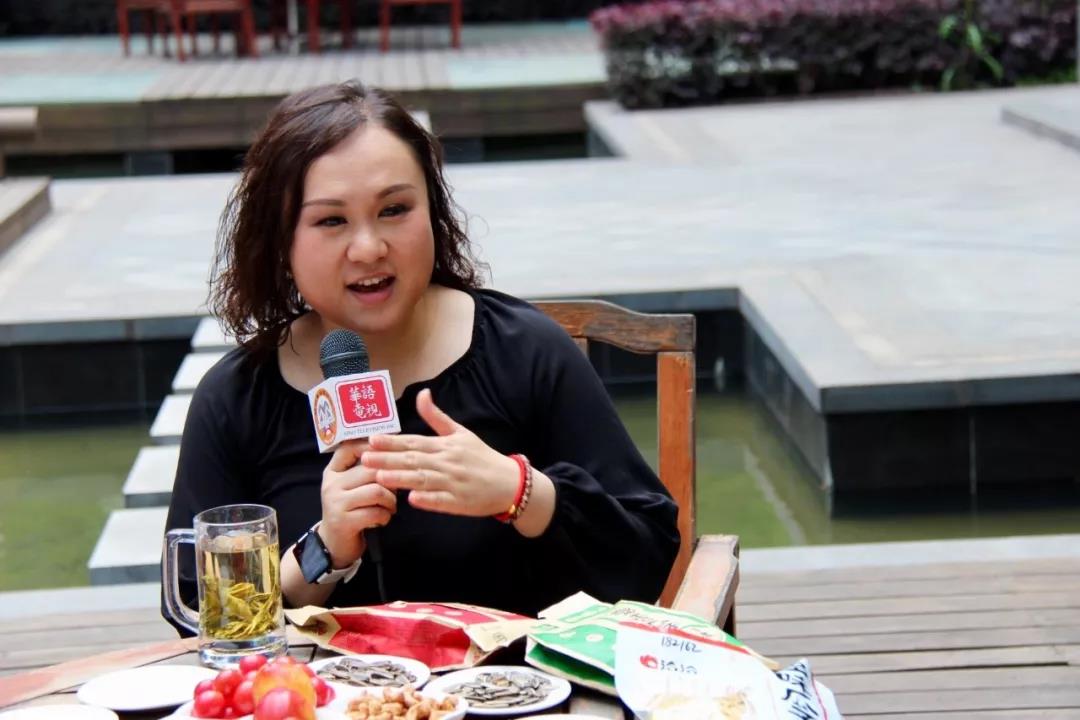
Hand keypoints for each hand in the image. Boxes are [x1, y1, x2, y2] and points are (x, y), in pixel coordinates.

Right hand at [319, 439, 397, 566]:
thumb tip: (394, 452)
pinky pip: (375, 512)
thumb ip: (365, 470)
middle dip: (391, 480)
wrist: (333, 543)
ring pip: (377, 491)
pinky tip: (382, 519)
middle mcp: (332, 483)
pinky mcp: (343, 521)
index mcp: (334, 471)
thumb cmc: (350, 510)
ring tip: (390, 507)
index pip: (350, 448)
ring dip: (391, 500)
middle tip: (395, 491)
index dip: (372, 447)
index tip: (389, 453)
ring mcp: (335, 502)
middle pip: (371, 470)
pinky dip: (385, 516)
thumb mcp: (351, 486)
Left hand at [362, 389, 520, 516]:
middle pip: (413, 460)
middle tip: (364, 459)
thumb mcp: (460, 432)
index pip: (414, 442)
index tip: (372, 440)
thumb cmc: (482, 457)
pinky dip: (427, 499)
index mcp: (445, 445)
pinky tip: (411, 499)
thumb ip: (437, 417)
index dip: (392, 441)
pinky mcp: (458, 502)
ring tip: (379, 477)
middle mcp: (447, 462)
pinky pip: (440, 501)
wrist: (509, 482)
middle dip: (388, 459)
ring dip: (401, 478)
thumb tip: (422, 394)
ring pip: (423, 479)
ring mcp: (452, 483)